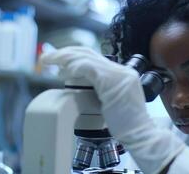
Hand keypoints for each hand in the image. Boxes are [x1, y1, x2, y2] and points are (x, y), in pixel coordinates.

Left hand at [41, 46, 184, 173]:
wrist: (141, 135)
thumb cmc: (127, 125)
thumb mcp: (113, 102)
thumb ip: (102, 90)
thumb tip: (83, 84)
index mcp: (122, 74)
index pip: (94, 58)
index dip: (74, 57)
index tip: (59, 63)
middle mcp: (122, 70)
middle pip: (88, 52)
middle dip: (65, 52)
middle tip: (47, 57)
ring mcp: (118, 74)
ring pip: (86, 57)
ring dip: (64, 58)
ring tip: (49, 62)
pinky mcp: (112, 82)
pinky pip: (88, 68)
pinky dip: (74, 67)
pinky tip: (64, 72)